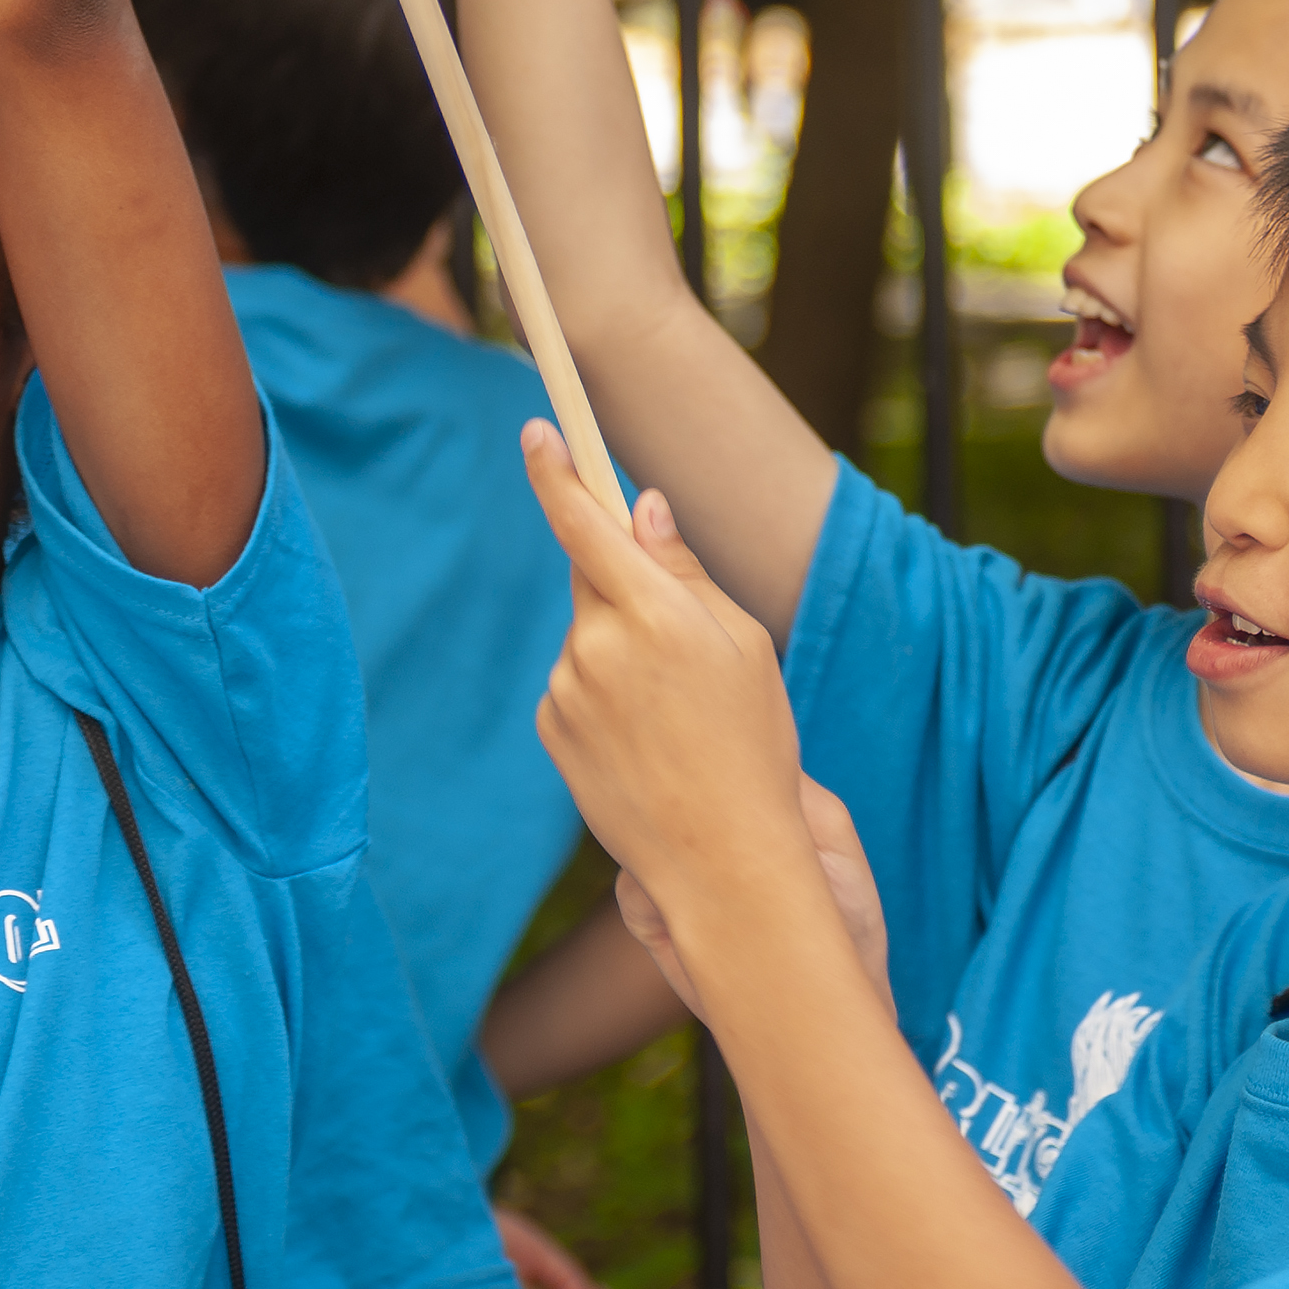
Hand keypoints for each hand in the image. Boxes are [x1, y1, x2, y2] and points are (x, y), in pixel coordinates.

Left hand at [524, 425, 858, 976]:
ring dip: (620, 650)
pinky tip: (644, 738)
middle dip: (624, 586)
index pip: (587, 523)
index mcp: (656, 613)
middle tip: (675, 639)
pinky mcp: (550, 726)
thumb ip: (684, 570)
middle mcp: (598, 644)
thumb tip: (642, 507)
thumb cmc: (751, 743)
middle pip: (593, 578)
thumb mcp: (742, 645)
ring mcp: (566, 688)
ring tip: (673, 712)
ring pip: (587, 635)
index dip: (558, 471)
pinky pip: (573, 682)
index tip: (536, 430)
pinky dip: (602, 694)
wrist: (721, 858)